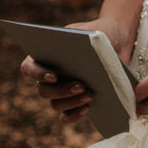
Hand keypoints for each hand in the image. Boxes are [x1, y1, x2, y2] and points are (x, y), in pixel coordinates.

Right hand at [18, 15, 135, 126]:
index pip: (29, 67)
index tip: (54, 76)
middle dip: (62, 90)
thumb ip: (86, 39)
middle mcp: (50, 75)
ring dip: (71, 102)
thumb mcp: (94, 31)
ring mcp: (61, 91)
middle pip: (44, 90)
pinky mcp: (74, 103)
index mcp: (46, 54)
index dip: (37, 74)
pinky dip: (73, 115)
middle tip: (82, 86)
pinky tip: (87, 108)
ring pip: (55, 104)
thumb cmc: (102, 32)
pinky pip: (66, 116)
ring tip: (91, 94)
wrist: (118, 43)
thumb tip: (85, 49)